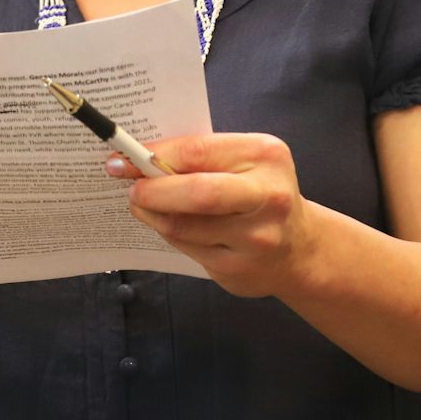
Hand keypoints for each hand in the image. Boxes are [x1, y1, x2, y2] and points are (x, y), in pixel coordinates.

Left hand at [110, 133, 313, 297]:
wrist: (299, 248)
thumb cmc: (258, 192)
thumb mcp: (241, 161)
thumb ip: (198, 157)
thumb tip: (136, 158)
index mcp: (266, 155)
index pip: (197, 151)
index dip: (154, 155)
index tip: (121, 158)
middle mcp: (268, 197)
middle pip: (197, 193)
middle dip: (153, 191)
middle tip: (132, 189)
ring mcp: (256, 238)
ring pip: (183, 226)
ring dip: (152, 214)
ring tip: (143, 205)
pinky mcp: (239, 268)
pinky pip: (187, 248)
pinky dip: (169, 234)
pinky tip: (170, 225)